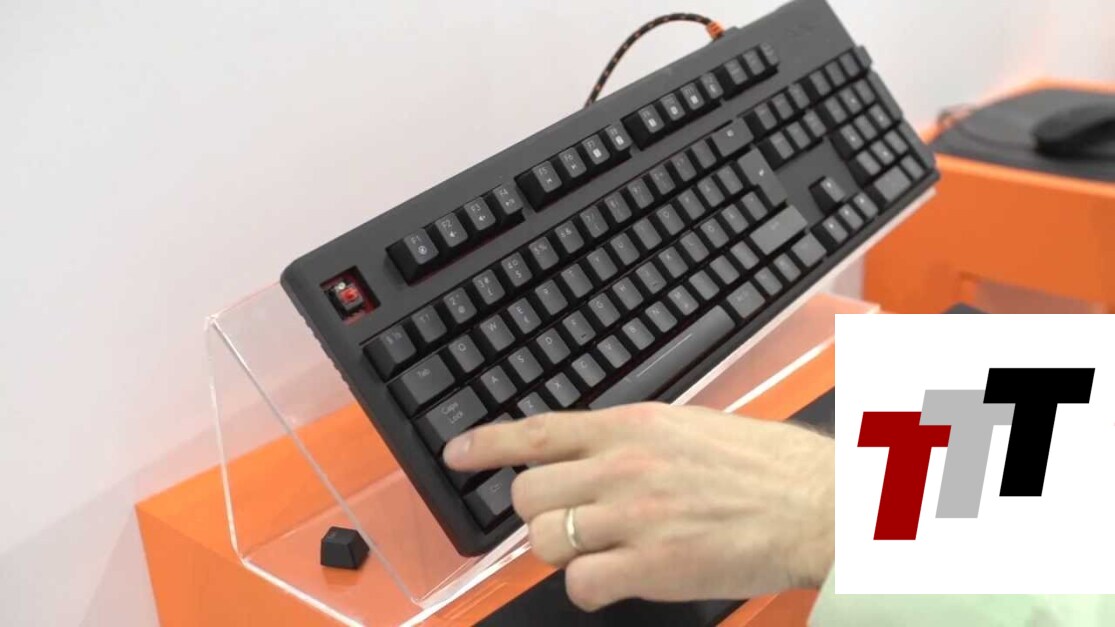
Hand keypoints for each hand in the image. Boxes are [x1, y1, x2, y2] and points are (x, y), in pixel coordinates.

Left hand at [443, 402, 833, 610]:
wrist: (816, 503)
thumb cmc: (764, 466)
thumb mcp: (688, 428)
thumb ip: (631, 440)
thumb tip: (592, 454)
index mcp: (631, 427)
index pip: (538, 432)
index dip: (487, 445)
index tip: (457, 454)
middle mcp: (622, 468)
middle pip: (528, 494)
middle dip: (540, 513)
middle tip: (569, 521)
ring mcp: (633, 519)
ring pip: (546, 540)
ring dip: (563, 550)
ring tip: (599, 550)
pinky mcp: (650, 567)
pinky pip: (580, 584)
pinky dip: (590, 587)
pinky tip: (617, 579)